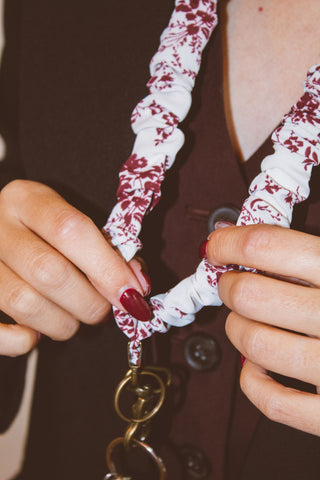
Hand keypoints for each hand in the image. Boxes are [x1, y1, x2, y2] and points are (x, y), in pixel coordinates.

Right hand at [0, 180, 150, 355]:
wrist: (0, 230)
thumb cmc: (46, 232)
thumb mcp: (75, 225)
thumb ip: (109, 251)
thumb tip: (136, 288)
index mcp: (27, 200)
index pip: (70, 230)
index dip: (108, 268)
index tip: (133, 295)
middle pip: (48, 271)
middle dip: (90, 302)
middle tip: (104, 310)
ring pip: (23, 303)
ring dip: (63, 323)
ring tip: (75, 318)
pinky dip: (22, 341)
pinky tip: (38, 333)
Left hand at [206, 223, 319, 434]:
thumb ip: (315, 250)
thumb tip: (243, 237)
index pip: (267, 246)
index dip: (230, 243)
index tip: (218, 245)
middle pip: (251, 295)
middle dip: (229, 285)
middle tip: (231, 282)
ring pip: (255, 344)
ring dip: (237, 327)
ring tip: (245, 320)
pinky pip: (273, 403)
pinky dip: (252, 381)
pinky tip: (258, 367)